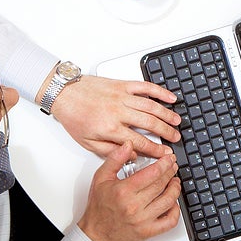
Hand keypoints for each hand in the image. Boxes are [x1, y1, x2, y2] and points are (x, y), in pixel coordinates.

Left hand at [50, 73, 178, 157]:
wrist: (64, 93)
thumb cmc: (74, 117)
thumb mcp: (87, 143)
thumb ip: (110, 151)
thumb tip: (130, 156)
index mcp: (110, 128)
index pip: (139, 142)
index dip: (155, 150)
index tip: (165, 154)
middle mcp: (118, 112)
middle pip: (150, 124)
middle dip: (166, 132)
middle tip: (176, 137)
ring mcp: (122, 96)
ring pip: (151, 106)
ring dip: (166, 114)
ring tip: (177, 121)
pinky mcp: (122, 84)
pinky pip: (145, 87)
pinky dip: (160, 91)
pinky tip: (170, 97)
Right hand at [77, 144, 181, 240]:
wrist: (96, 234)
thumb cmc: (98, 207)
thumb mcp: (101, 178)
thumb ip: (115, 159)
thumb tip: (128, 145)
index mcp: (123, 191)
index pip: (152, 173)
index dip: (164, 164)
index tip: (169, 159)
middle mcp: (134, 206)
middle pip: (161, 185)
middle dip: (170, 173)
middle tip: (173, 167)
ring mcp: (143, 220)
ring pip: (168, 201)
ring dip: (175, 189)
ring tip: (175, 182)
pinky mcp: (148, 231)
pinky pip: (169, 221)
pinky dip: (175, 211)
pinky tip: (173, 203)